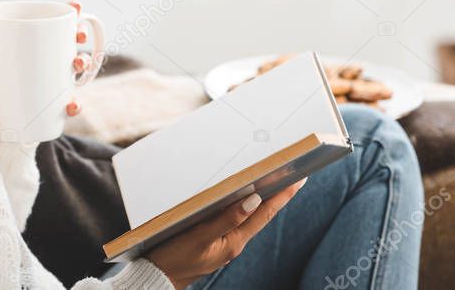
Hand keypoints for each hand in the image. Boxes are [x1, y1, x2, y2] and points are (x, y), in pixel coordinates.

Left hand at [0, 0, 91, 115]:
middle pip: (71, 41)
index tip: (75, 7)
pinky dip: (74, 104)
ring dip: (83, 64)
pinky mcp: (50, 104)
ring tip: (76, 67)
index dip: (70, 12)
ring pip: (75, 69)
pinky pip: (68, 103)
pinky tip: (71, 105)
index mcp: (29, 41)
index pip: (53, 22)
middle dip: (82, 35)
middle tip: (78, 37)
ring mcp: (49, 80)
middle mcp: (44, 58)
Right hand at [148, 179, 306, 288]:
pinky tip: (243, 202)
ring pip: (249, 219)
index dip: (282, 196)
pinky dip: (243, 209)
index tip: (298, 179)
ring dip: (262, 202)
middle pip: (261, 216)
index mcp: (234, 242)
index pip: (265, 214)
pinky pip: (235, 222)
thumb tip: (253, 201)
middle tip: (292, 176)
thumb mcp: (200, 236)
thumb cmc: (175, 258)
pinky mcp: (213, 243)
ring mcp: (224, 244)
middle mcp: (233, 243)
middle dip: (277, 196)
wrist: (156, 277)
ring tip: (274, 185)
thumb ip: (227, 219)